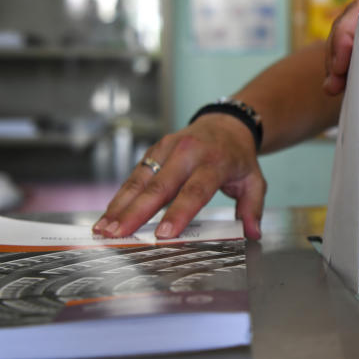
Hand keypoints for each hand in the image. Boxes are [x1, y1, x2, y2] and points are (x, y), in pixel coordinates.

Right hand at [93, 114, 266, 239]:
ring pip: (141, 179)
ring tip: (104, 227)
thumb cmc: (238, 157)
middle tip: (119, 234)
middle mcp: (188, 152)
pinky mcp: (155, 150)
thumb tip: (253, 233)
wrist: (227, 124)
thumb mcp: (254, 181)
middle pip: (160, 185)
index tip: (163, 234)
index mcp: (215, 162)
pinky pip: (136, 174)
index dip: (179, 213)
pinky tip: (108, 214)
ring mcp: (168, 148)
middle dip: (136, 212)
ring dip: (120, 205)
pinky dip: (121, 195)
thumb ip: (252, 208)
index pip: (195, 190)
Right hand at [323, 0, 358, 94]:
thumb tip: (355, 73)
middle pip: (351, 27)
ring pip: (356, 41)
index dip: (343, 41)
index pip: (358, 13)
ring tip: (337, 89)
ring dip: (346, 65)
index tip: (339, 68)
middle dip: (340, 55)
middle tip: (332, 84)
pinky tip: (350, 84)